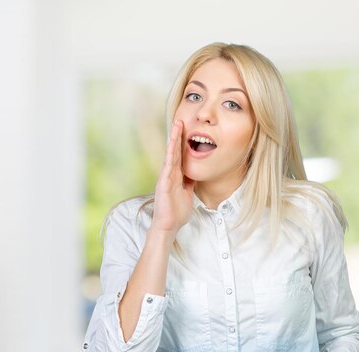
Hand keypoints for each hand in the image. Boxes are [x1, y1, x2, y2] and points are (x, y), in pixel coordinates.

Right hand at [150, 120, 194, 238]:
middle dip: (178, 135)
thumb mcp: (188, 193)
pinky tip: (171, 146)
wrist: (168, 225)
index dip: (183, 142)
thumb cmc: (177, 212)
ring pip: (170, 155)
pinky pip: (167, 167)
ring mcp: (166, 177)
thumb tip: (195, 174)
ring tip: (176, 126)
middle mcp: (170, 174)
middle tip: (180, 119)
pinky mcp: (163, 184)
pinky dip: (170, 156)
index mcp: (176, 176)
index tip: (187, 128)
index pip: (180, 155)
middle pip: (175, 151)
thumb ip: (190, 183)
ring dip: (173, 140)